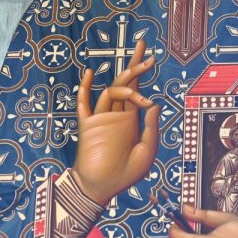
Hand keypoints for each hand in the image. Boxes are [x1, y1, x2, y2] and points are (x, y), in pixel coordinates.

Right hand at [73, 39, 160, 204]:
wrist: (103, 189)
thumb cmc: (126, 174)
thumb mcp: (147, 151)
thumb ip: (150, 128)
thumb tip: (153, 103)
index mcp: (131, 119)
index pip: (137, 90)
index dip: (142, 72)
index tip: (151, 57)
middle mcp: (117, 115)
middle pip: (124, 83)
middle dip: (134, 65)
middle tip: (143, 48)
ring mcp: (101, 119)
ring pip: (110, 92)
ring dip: (123, 85)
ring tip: (135, 84)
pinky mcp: (88, 126)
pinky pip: (84, 104)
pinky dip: (85, 89)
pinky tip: (88, 74)